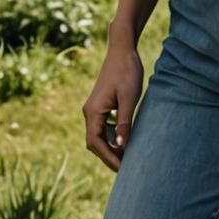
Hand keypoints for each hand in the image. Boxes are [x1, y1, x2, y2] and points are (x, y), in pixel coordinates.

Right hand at [82, 44, 143, 171]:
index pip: (96, 143)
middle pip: (94, 142)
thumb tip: (120, 146)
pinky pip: (102, 126)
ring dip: (110, 147)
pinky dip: (111, 136)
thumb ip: (124, 122)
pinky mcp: (100, 104)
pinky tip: (124, 138)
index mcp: (93, 112)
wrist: (122, 49)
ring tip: (127, 155)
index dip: (108, 158)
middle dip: (109, 156)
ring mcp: (93, 108)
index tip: (122, 169)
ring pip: (98, 135)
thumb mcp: (128, 98)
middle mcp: (89, 112)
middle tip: (126, 167)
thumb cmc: (127, 72)